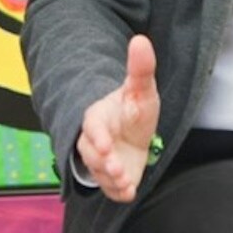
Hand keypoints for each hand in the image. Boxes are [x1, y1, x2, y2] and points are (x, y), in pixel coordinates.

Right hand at [77, 36, 159, 201]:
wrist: (134, 133)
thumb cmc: (134, 109)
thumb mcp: (142, 89)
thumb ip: (140, 69)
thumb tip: (140, 39)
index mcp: (97, 118)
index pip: (92, 127)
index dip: (98, 137)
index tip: (107, 145)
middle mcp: (94, 142)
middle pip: (91, 154)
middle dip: (103, 163)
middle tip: (117, 169)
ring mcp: (102, 162)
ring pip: (98, 173)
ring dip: (111, 180)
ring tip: (126, 183)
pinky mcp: (111, 179)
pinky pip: (109, 189)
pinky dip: (118, 193)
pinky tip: (129, 193)